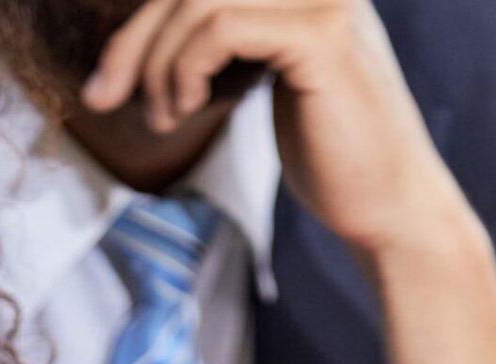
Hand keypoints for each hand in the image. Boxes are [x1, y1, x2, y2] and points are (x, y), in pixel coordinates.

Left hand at [81, 0, 458, 257]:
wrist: (392, 210)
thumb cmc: (333, 159)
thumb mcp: (272, 83)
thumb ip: (228, 45)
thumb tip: (149, 44)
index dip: (142, 24)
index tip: (106, 83)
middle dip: (134, 41)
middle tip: (103, 98)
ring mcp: (323, 1)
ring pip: (200, 0)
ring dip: (160, 62)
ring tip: (164, 117)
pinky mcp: (322, 37)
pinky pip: (223, 25)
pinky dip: (187, 66)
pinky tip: (186, 107)